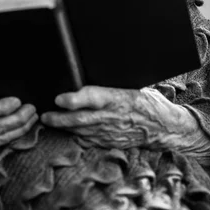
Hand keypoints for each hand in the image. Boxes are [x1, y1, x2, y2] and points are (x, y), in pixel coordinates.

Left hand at [40, 86, 197, 150]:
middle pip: (81, 119)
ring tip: (48, 121)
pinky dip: (76, 136)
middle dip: (60, 119)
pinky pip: (89, 140)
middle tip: (44, 115)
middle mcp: (112, 117)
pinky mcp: (111, 142)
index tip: (59, 98)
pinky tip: (65, 132)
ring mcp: (110, 133)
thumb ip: (112, 83)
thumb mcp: (133, 84)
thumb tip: (92, 66)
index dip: (74, 99)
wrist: (165, 127)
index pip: (93, 97)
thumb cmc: (148, 100)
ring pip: (81, 131)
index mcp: (118, 98)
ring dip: (63, 128)